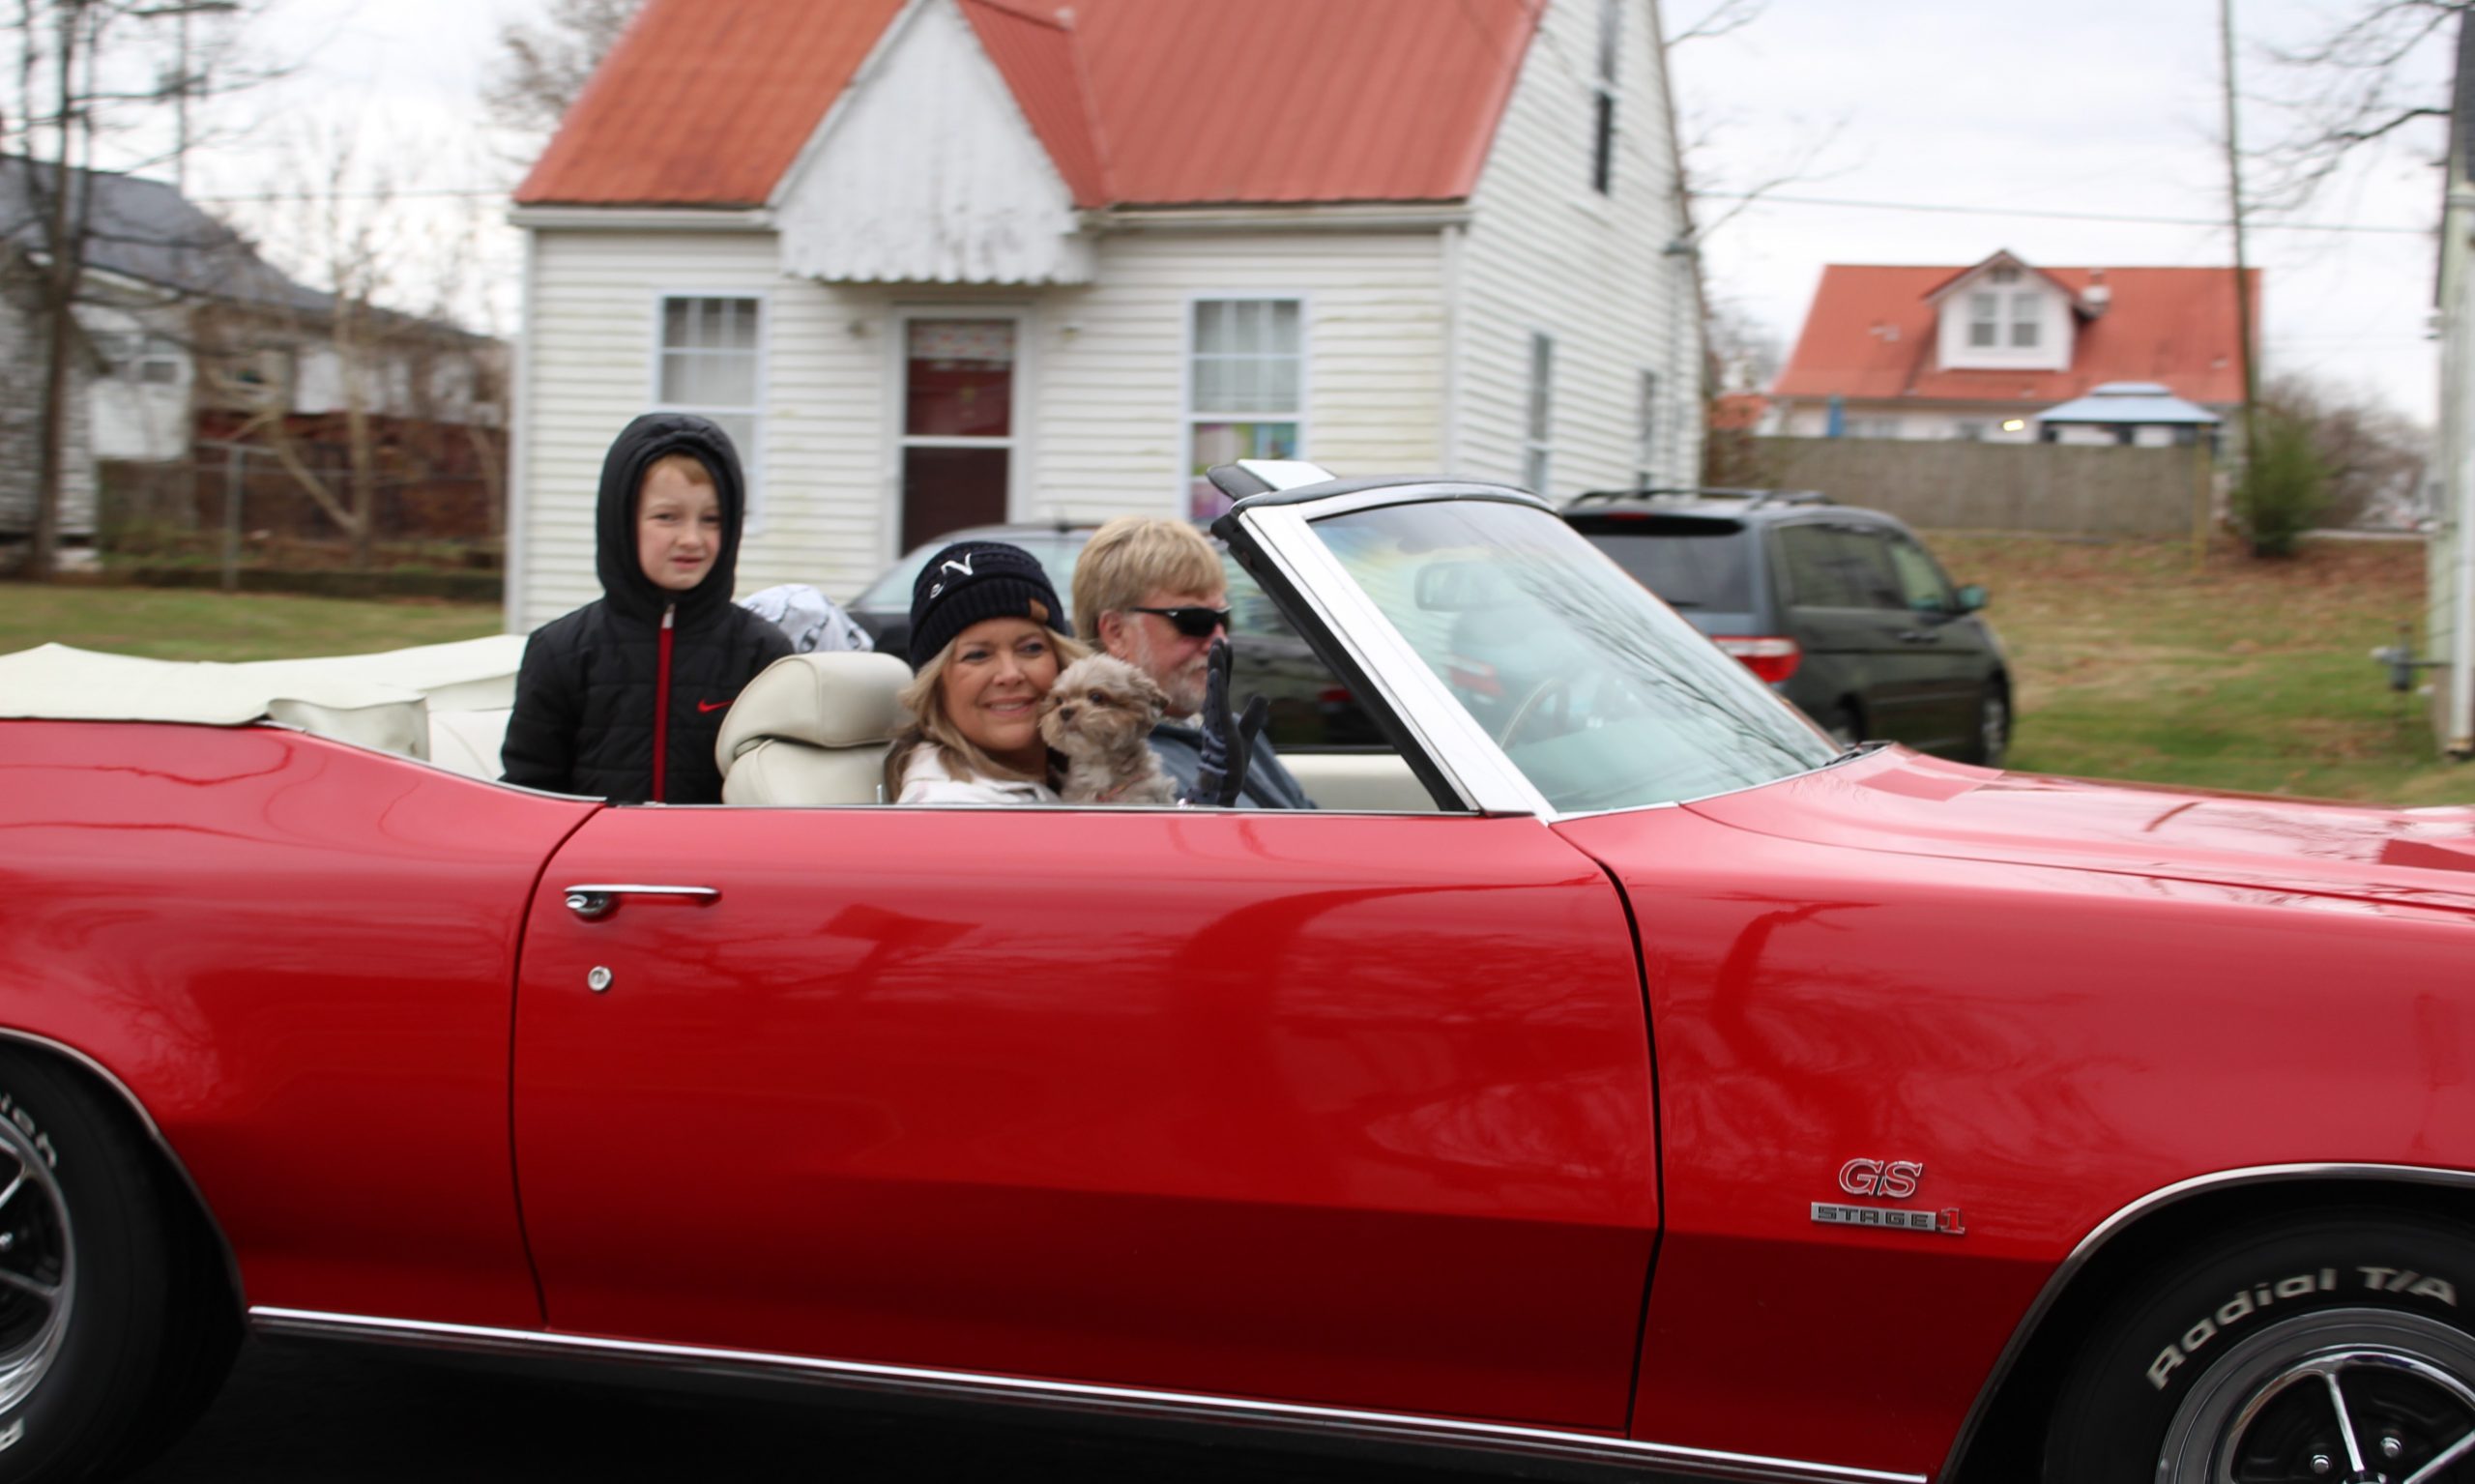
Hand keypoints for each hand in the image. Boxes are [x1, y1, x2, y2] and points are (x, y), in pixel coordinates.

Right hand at [1187, 639, 1267, 807]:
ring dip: (1216, 667)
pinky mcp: (1219, 730)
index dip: (1224, 664)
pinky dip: (1216, 689)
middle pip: (1217, 682)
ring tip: (1217, 647)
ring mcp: (1215, 721)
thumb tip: (1262, 695)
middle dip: (1218, 660)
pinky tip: (1216, 674)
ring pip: (1215, 689)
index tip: (1225, 644)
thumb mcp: (1246, 734)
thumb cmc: (1229, 763)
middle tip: (1219, 638)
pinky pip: (1216, 706)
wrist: (1221, 787)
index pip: (1223, 684)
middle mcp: (1214, 714)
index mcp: (1219, 713)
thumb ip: (1253, 715)